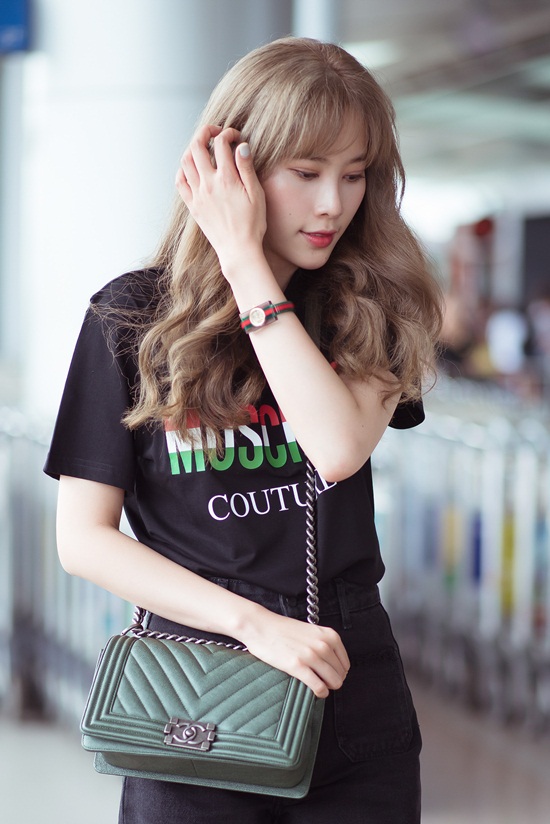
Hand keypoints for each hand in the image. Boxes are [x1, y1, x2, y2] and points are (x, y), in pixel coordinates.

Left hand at [175, 125, 266, 272]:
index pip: (221, 143)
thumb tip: (240, 146)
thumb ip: (246, 168)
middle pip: (197, 146)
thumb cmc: (252, 225)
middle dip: (205, 133)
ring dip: (192, 148)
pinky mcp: (193, 206)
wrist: (239, 250)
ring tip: (202, 147)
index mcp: (226, 179)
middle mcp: (208, 184)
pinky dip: (183, 169)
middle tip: (214, 132)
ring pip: (185, 161)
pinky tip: (191, 168)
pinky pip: (180, 181)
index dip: (228, 133)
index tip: (235, 136)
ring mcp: (198, 195)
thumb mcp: (256, 194)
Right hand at [241, 610, 349, 698]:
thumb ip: (324, 644)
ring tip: (318, 686)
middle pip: (340, 674)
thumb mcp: (311, 631)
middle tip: (323, 682)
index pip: (345, 663)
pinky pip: (319, 687)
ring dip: (327, 688)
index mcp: (329, 635)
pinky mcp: (298, 666)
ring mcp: (311, 656)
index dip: (338, 672)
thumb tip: (333, 664)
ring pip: (333, 682)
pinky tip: (315, 691)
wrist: (261, 626)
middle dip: (333, 681)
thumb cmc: (283, 629)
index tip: (329, 675)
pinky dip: (320, 693)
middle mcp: (323, 645)